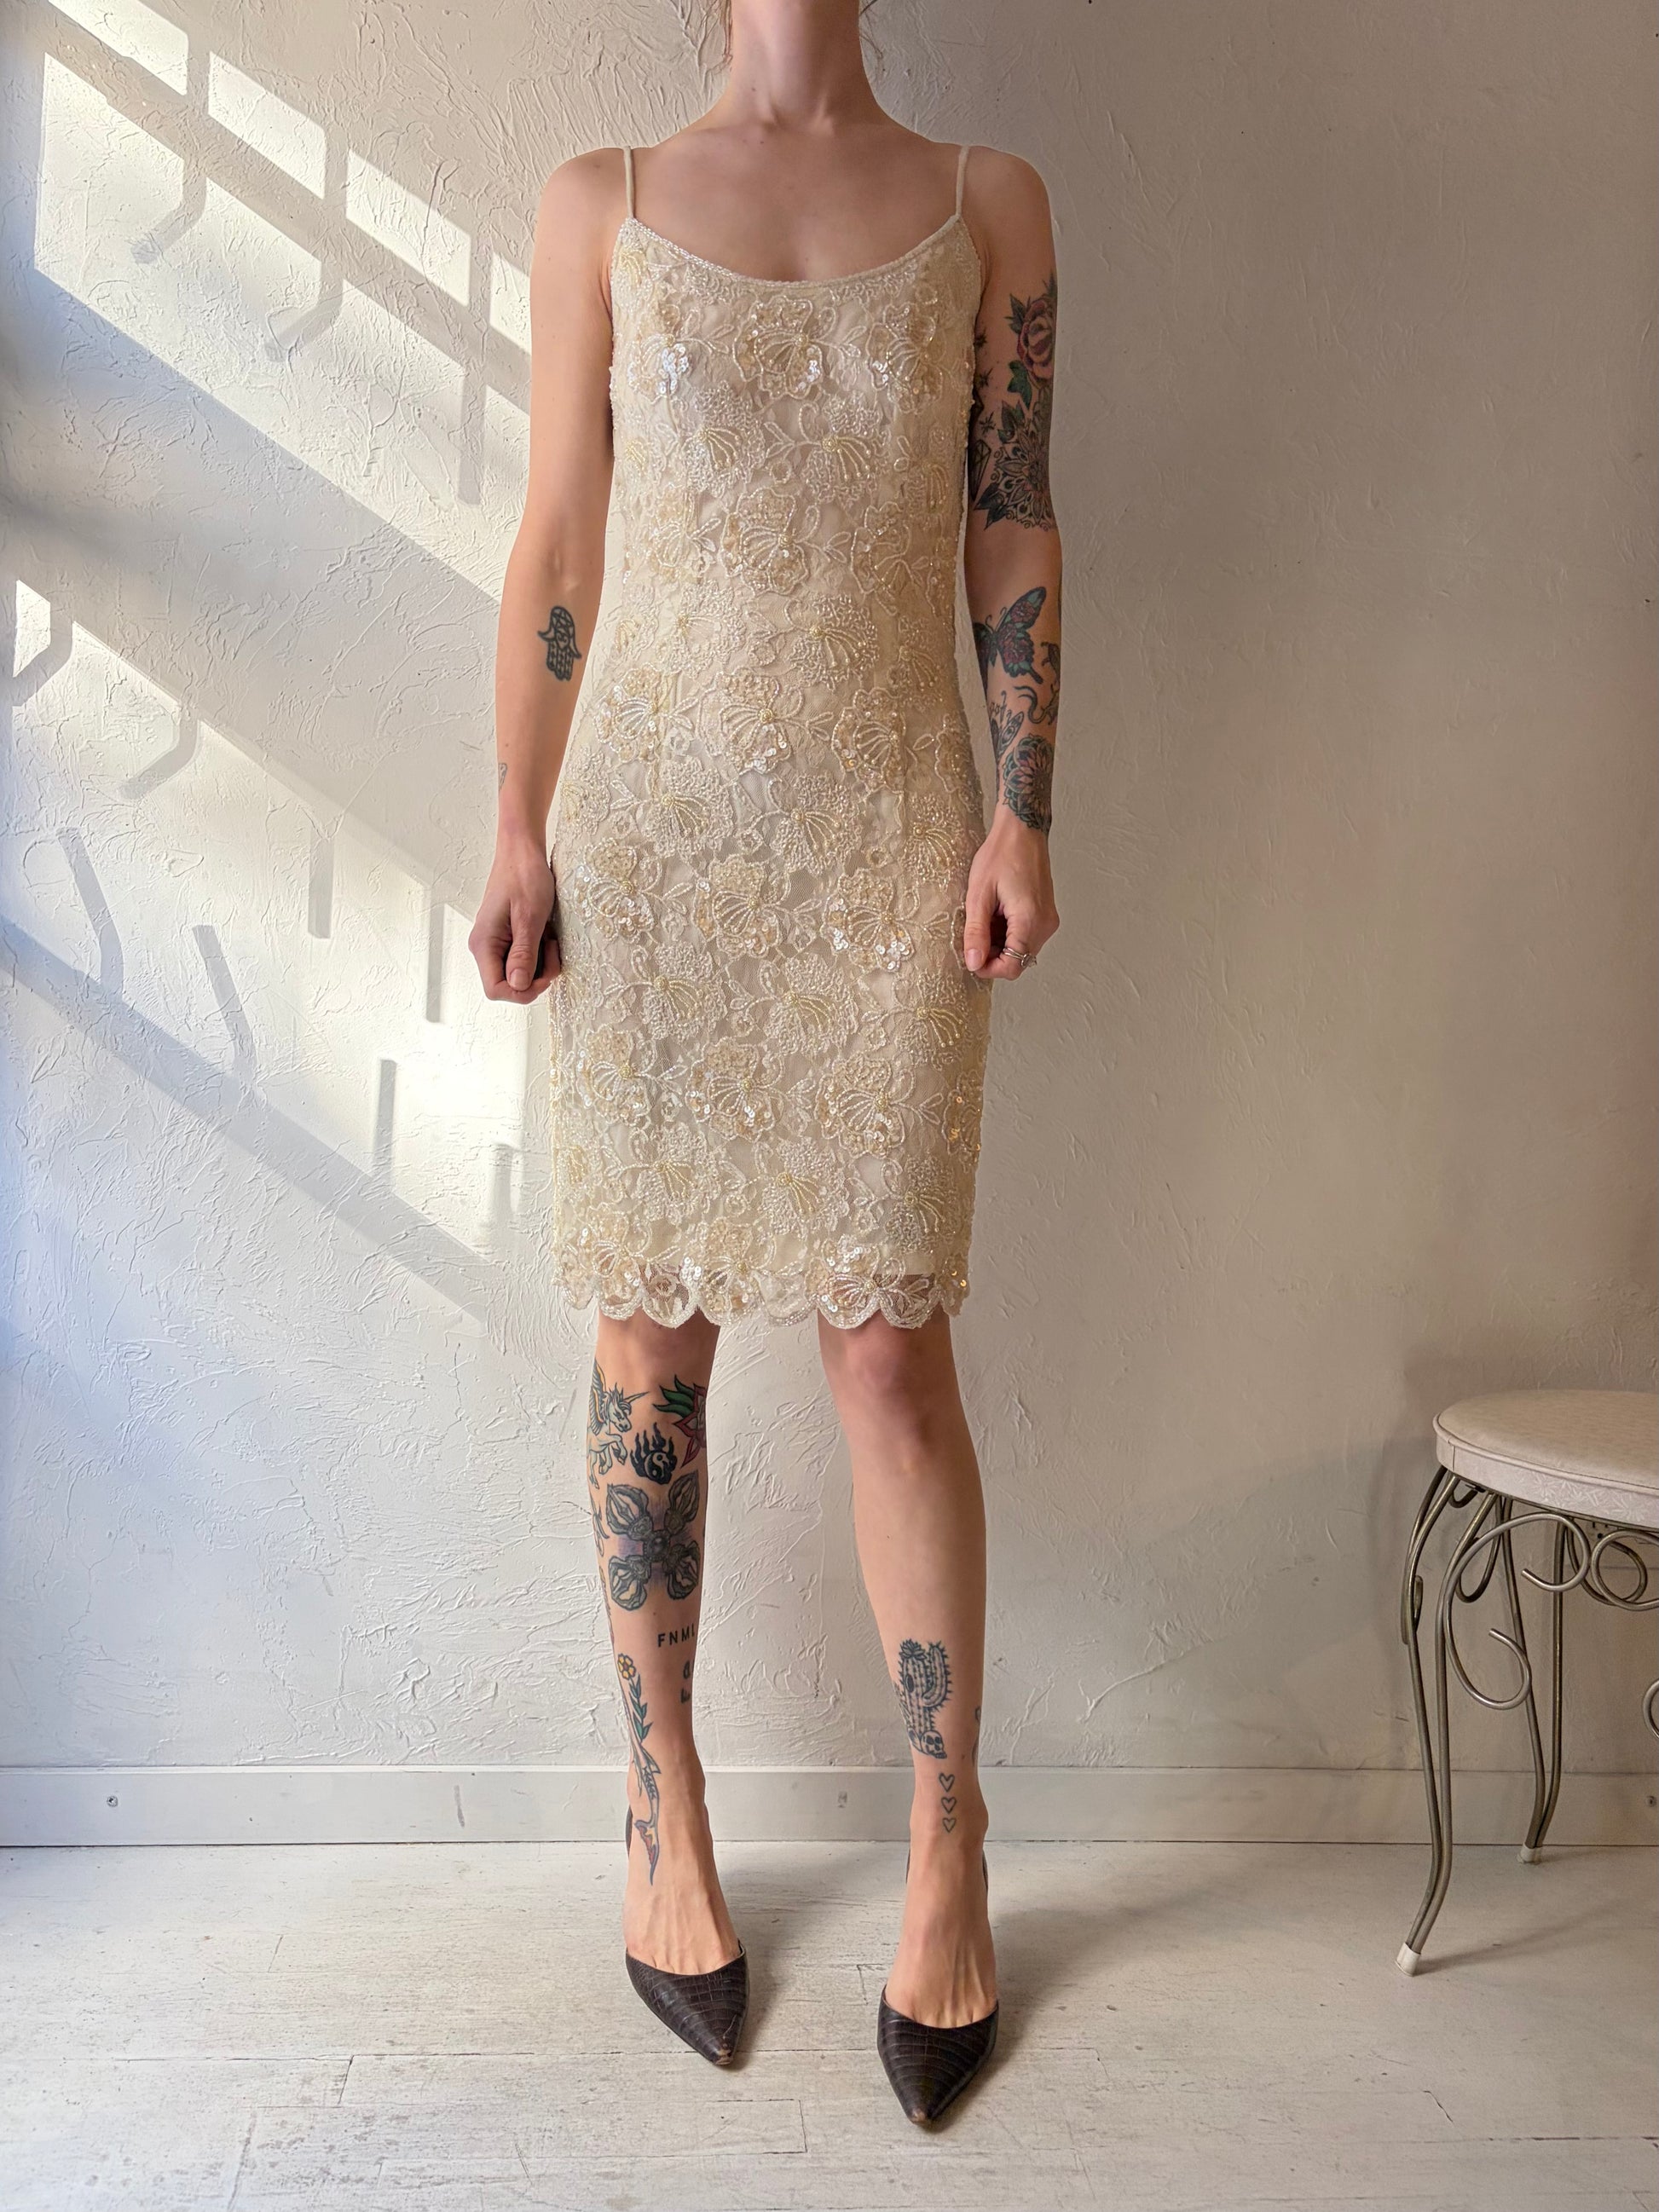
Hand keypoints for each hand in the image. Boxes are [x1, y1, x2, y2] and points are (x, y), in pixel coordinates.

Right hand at [469, 835, 558, 1002]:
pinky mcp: (506, 938)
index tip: (545, 974)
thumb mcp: (530, 916)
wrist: (521, 851)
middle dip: (536, 977)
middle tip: (553, 951)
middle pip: (508, 985)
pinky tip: (545, 936)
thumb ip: (524, 953)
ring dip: (540, 965)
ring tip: (549, 939)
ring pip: (518, 974)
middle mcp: (485, 947)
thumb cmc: (524, 876)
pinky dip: (539, 954)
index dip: (523, 990)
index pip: (496, 990)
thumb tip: (519, 986)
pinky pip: (522, 959)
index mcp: (484, 944)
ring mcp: (495, 943)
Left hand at [962, 813, 1058, 981]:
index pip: (1012, 967)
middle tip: (976, 932)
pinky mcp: (1046, 914)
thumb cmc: (1000, 854)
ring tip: (987, 916)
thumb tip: (973, 962)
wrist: (1022, 831)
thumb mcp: (978, 894)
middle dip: (993, 954)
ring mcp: (1048, 920)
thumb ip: (976, 932)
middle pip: (1018, 961)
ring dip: (1000, 943)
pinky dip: (1009, 933)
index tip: (971, 957)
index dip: (989, 968)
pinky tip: (997, 913)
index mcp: (1029, 921)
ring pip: (1022, 950)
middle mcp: (1045, 925)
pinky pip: (1027, 937)